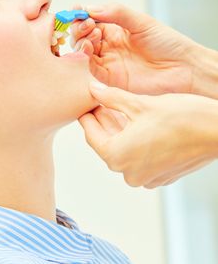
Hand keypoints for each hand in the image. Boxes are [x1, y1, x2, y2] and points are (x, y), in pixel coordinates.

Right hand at [70, 3, 200, 94]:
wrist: (183, 67)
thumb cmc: (166, 42)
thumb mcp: (141, 21)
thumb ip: (116, 12)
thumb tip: (90, 8)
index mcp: (114, 30)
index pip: (90, 21)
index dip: (81, 15)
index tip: (77, 9)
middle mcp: (108, 45)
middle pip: (82, 36)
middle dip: (79, 28)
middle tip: (88, 24)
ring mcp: (108, 61)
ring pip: (83, 51)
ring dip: (81, 41)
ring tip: (92, 35)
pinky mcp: (109, 77)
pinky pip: (90, 68)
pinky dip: (85, 58)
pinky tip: (89, 49)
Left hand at [78, 81, 217, 187]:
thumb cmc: (181, 118)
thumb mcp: (140, 103)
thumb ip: (111, 97)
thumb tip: (92, 90)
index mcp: (117, 156)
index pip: (91, 134)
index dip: (87, 116)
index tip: (86, 104)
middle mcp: (129, 172)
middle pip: (106, 142)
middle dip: (103, 121)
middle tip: (101, 102)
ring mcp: (146, 177)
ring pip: (122, 149)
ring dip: (118, 129)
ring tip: (117, 108)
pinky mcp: (161, 175)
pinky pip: (138, 156)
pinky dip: (134, 140)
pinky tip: (135, 122)